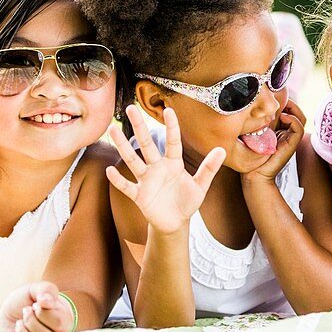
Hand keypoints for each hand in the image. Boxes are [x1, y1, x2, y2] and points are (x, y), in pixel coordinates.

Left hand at [0, 281, 75, 331]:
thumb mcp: (37, 289)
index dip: (42, 312)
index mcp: (64, 323)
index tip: (35, 305)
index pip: (58, 322)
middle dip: (30, 321)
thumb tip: (46, 302)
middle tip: (25, 311)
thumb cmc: (28, 299)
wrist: (10, 310)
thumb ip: (45, 290)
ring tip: (19, 322)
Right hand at [105, 105, 225, 234]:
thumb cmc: (187, 201)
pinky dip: (118, 180)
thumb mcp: (201, 186)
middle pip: (147, 144)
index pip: (172, 142)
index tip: (168, 110)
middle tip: (130, 108)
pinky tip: (109, 170)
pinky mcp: (139, 195)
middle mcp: (157, 168)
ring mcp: (147, 181)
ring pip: (132, 160)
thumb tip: (222, 150)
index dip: (171, 127)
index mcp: (173, 164)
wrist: (175, 223)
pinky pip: (127, 186)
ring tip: (113, 129)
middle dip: (139, 127)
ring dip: (123, 146)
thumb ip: (209, 168)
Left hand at [242, 99, 305, 183]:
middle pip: (296, 110)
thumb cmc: (249, 154)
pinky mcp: (292, 145)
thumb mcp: (252, 130)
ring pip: (300, 117)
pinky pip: (299, 128)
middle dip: (288, 100)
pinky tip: (282, 116)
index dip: (283, 99)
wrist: (253, 174)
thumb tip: (255, 100)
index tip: (272, 94)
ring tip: (281, 106)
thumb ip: (256, 118)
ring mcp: (290, 138)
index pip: (288, 108)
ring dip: (293, 108)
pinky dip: (293, 119)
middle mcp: (286, 131)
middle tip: (278, 96)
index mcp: (278, 127)